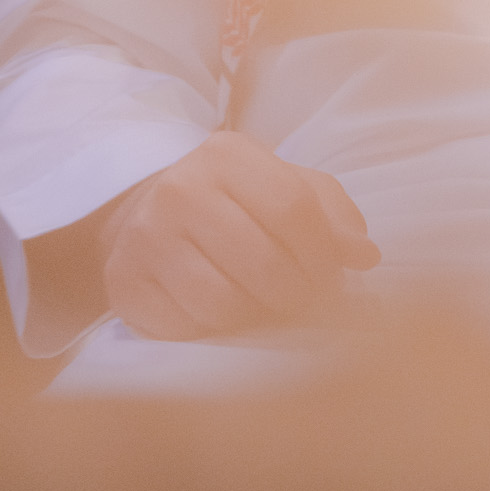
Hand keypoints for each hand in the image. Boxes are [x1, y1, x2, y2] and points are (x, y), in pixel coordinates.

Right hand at [100, 130, 379, 340]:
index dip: (324, 256)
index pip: (293, 208)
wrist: (144, 214)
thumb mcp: (284, 186)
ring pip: (224, 304)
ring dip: (258, 320)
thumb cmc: (233, 203)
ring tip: (268, 312)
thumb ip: (332, 214)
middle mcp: (180, 189)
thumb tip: (365, 255)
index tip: (337, 280)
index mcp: (227, 155)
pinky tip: (225, 319)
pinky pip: (186, 329)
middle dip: (298, 296)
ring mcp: (145, 238)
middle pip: (263, 262)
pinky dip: (215, 335)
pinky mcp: (124, 285)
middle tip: (309, 307)